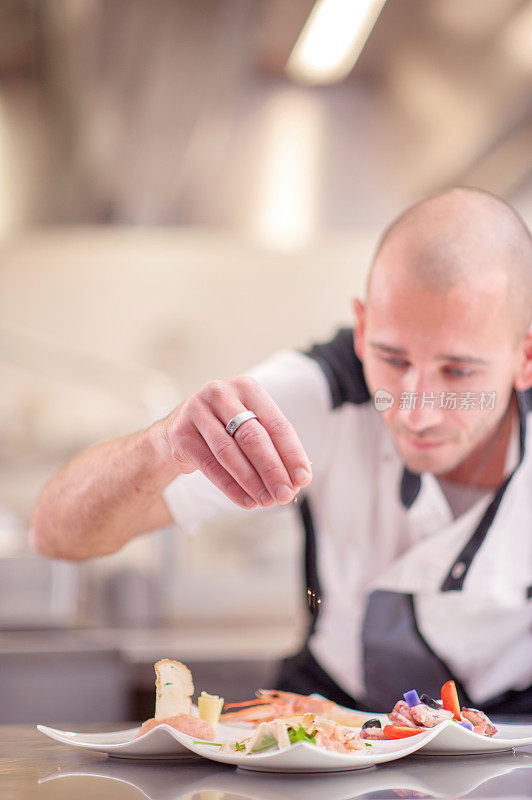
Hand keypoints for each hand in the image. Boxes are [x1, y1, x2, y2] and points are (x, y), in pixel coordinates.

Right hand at [159, 376, 311, 508]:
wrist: (178, 431)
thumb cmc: (226, 429)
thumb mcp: (250, 428)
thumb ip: (274, 448)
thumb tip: (298, 479)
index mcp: (246, 388)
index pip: (276, 424)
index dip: (292, 453)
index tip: (303, 479)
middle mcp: (221, 393)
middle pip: (253, 436)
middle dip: (272, 470)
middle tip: (285, 495)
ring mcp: (197, 410)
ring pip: (229, 452)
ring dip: (252, 481)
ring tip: (267, 501)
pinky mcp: (181, 433)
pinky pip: (210, 465)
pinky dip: (230, 487)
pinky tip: (246, 501)